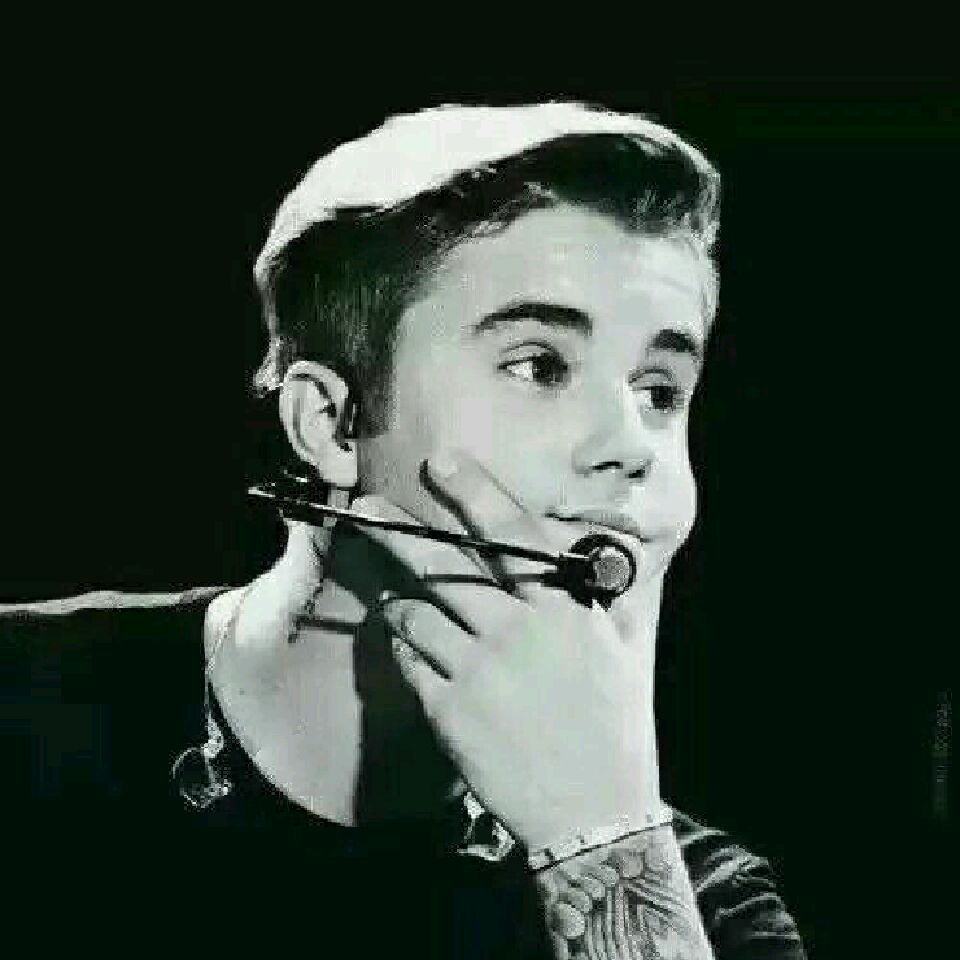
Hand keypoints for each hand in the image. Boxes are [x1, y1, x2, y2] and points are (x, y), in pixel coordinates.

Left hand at [353, 449, 661, 851]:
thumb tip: (574, 555)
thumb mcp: (616, 650)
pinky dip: (404, 642)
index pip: (511, 533)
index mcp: (560, 610)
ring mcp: (477, 670)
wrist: (593, 812)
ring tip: (393, 593)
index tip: (442, 463)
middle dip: (398, 529)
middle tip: (366, 505)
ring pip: (415, 610)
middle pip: (443, 564)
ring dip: (399, 596)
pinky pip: (409, 658)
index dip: (475, 493)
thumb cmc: (612, 727)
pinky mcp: (448, 709)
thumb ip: (588, 599)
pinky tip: (410, 641)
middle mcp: (515, 631)